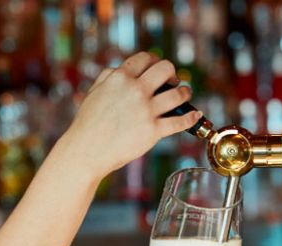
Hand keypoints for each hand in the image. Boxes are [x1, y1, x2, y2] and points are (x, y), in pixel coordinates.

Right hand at [57, 52, 202, 178]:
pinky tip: (195, 115)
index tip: (157, 69)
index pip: (145, 58)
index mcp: (120, 78)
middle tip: (172, 82)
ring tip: (185, 95)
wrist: (86, 151)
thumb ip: (108, 77)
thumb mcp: (93, 92)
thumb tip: (121, 69)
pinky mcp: (153, 131)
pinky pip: (179, 121)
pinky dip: (191, 118)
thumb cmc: (88, 123)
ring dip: (185, 93)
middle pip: (166, 69)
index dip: (154, 61)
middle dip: (172, 73)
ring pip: (178, 94)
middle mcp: (135, 90)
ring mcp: (146, 111)